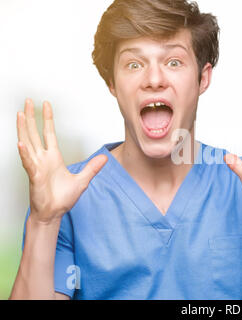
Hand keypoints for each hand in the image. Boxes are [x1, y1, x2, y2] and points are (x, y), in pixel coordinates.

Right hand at [17, 99, 107, 223]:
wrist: (54, 213)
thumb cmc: (63, 198)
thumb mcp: (82, 180)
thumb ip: (92, 168)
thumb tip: (105, 157)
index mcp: (53, 158)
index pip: (48, 133)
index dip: (46, 119)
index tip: (45, 105)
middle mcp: (42, 159)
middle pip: (34, 133)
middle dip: (31, 117)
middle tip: (27, 101)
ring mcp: (36, 167)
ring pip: (28, 144)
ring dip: (24, 130)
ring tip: (20, 115)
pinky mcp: (34, 177)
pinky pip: (29, 164)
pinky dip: (25, 154)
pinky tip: (22, 144)